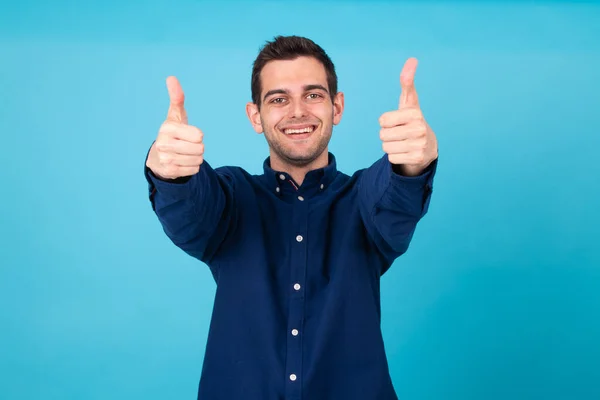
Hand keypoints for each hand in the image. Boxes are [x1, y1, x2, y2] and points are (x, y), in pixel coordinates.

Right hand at [146, 76, 204, 179]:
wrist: (158, 158)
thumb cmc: (172, 133)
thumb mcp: (175, 115)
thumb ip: (177, 98)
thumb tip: (171, 78)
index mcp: (167, 128)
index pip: (199, 135)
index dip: (197, 135)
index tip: (187, 134)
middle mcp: (164, 143)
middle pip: (200, 149)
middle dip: (198, 148)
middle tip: (187, 145)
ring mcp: (166, 158)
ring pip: (198, 160)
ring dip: (195, 158)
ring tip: (184, 154)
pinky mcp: (170, 171)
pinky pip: (194, 170)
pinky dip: (192, 167)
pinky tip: (182, 163)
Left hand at [378, 58, 437, 175]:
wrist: (428, 147)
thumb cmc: (413, 121)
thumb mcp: (410, 102)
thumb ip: (407, 82)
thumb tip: (412, 60)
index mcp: (415, 113)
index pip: (382, 120)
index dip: (386, 122)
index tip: (397, 121)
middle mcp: (419, 128)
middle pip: (383, 135)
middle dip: (387, 135)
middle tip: (399, 134)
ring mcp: (419, 145)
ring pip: (386, 148)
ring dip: (390, 146)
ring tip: (402, 142)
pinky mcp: (417, 158)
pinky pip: (391, 158)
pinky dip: (395, 156)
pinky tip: (405, 152)